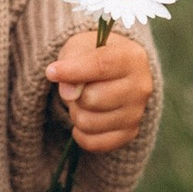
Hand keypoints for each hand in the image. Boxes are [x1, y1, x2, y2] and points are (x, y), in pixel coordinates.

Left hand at [47, 34, 153, 155]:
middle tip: (77, 87)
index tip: (51, 72)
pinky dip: (80, 133)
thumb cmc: (92, 54)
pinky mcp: (129, 134)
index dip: (73, 70)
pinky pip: (92, 143)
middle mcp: (141, 87)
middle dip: (74, 94)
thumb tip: (70, 93)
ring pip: (88, 123)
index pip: (101, 66)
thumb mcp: (79, 48)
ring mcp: (137, 113)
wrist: (112, 70)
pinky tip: (86, 117)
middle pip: (91, 98)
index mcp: (133, 58)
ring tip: (83, 100)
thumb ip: (71, 63)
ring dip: (76, 113)